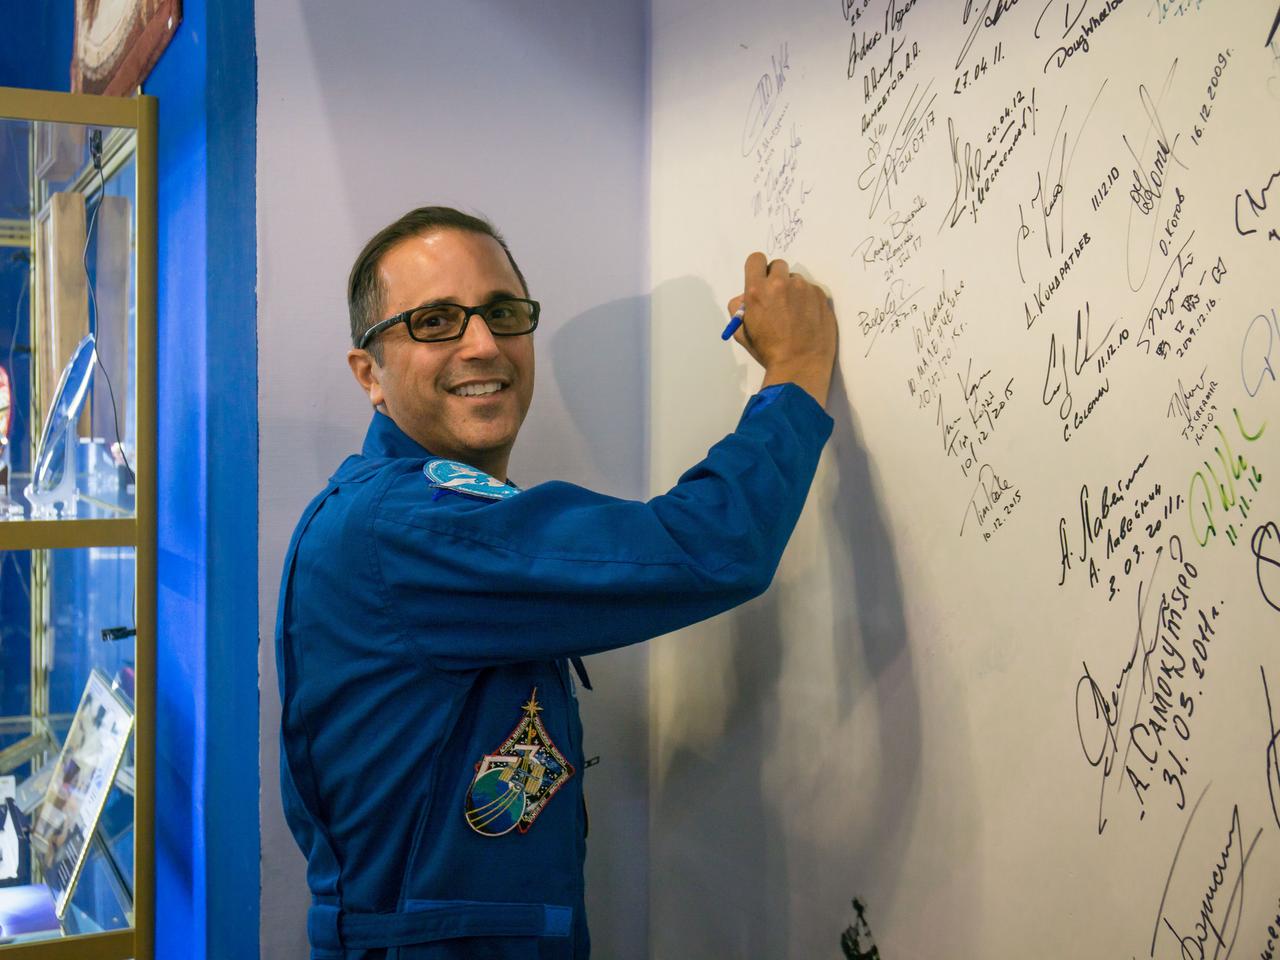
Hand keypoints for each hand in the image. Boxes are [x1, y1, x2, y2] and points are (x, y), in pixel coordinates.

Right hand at [726, 252, 837, 405]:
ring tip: (794, 315)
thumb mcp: (742, 332)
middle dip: (776, 278)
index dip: (757, 269)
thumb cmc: (769, 351)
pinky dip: (808, 301)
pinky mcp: (821, 295)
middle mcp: (780, 284)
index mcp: (757, 290)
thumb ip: (739, 309)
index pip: (755, 260)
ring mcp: (803, 288)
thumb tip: (745, 299)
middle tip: (778, 298)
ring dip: (793, 291)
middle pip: (777, 265)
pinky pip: (811, 291)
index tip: (761, 280)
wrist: (799, 365)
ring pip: (796, 280)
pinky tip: (806, 320)